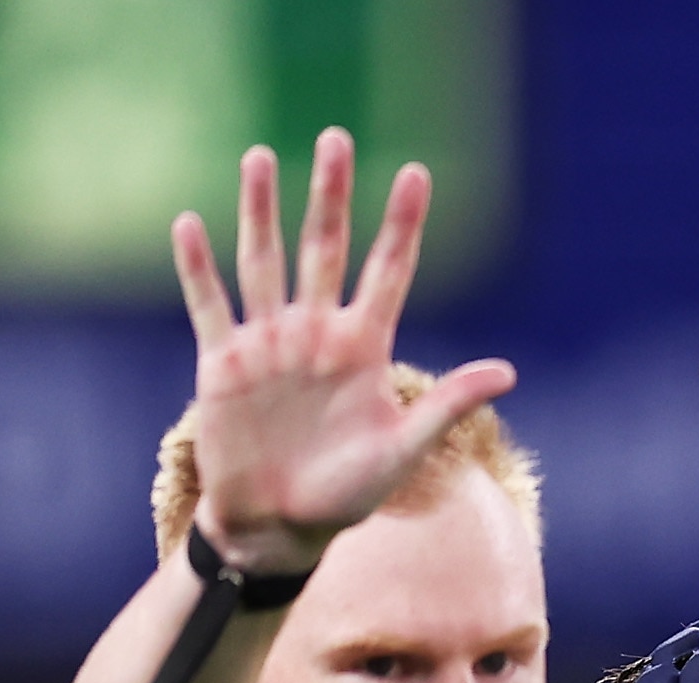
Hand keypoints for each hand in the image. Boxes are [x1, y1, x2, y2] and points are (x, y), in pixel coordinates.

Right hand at [169, 130, 513, 573]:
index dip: (402, 225)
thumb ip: (447, 404)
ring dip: (261, 211)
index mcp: (364, 348)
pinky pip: (209, 306)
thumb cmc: (348, 494)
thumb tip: (508, 372)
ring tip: (262, 157)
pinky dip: (197, 268)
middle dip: (331, 195)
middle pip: (325, 249)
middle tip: (336, 138)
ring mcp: (269, 344)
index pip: (389, 272)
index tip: (416, 174)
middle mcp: (317, 334)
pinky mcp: (223, 364)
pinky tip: (190, 222)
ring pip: (265, 262)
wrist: (280, 528)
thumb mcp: (404, 449)